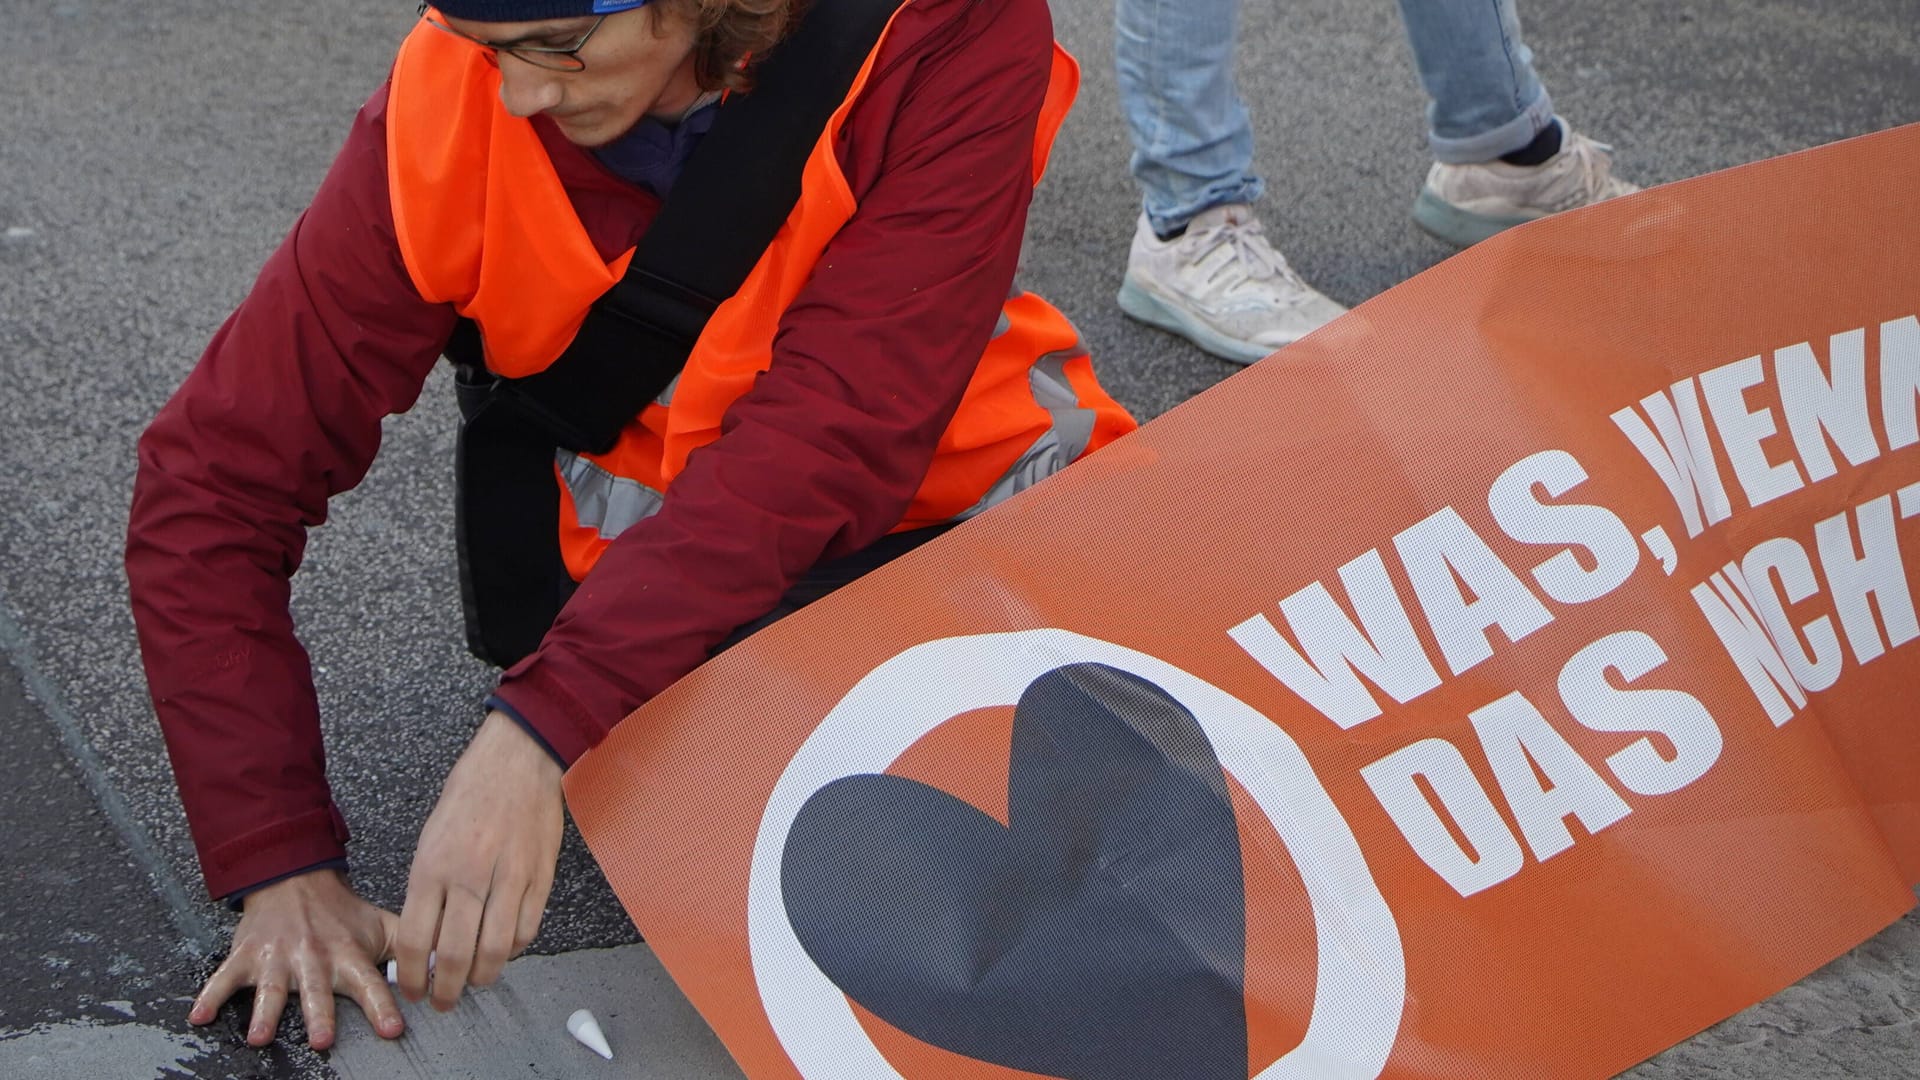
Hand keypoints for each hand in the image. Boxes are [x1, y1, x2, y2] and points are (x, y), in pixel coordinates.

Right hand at [189, 868, 403, 1049]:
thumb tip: (453, 963)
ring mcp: (278, 958)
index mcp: (348, 956)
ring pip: (272, 989)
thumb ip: (414, 947)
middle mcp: (314, 959)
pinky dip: (211, 996)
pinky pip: (225, 978)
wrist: (294, 879)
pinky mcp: (247, 957)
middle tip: (323, 1040)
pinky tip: (199, 1017)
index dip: (382, 1007)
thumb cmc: (341, 913)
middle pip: (318, 992)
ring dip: (266, 1013)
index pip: (371, 984)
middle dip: (320, 1015)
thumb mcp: (381, 926)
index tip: (393, 1029)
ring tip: (261, 1037)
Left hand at [394, 709, 564, 1010]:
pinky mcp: (540, 877)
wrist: (518, 760)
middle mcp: (469, 876)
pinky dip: (513, 950)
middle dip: (445, 991)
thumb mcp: (430, 838)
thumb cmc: (470, 795)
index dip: (413, 976)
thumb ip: (427, 888)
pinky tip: (503, 950)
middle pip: (455, 955)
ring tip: (474, 983)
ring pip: (494, 951)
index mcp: (433, 866)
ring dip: (481, 978)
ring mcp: (509, 878)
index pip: (416, 940)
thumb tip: (426, 937)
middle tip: (443, 1001)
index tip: (414, 989)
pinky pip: (526, 930)